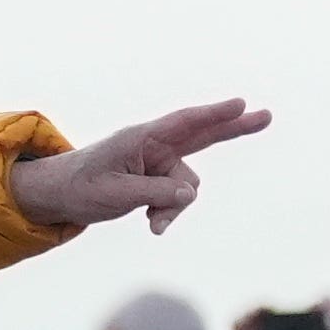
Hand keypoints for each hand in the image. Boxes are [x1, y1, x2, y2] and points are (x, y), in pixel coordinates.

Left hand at [9, 98, 267, 238]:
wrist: (63, 195)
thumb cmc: (83, 187)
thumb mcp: (117, 195)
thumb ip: (156, 193)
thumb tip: (190, 194)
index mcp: (141, 138)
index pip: (184, 123)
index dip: (213, 114)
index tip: (239, 103)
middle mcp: (155, 146)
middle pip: (203, 135)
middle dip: (235, 127)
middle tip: (267, 115)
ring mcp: (159, 162)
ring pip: (187, 187)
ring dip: (173, 207)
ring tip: (149, 222)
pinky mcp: (159, 179)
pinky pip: (177, 199)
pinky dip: (168, 213)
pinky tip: (151, 225)